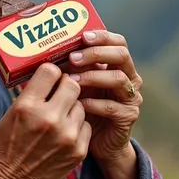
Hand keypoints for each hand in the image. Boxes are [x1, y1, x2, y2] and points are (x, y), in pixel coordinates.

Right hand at [0, 63, 90, 178]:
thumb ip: (32, 93)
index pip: (50, 71)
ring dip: (72, 106)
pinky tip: (65, 131)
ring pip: (81, 104)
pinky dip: (77, 125)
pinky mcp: (78, 150)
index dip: (51, 72)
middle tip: (60, 91)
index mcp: (27, 106)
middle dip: (66, 85)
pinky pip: (85, 124)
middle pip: (72, 84)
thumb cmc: (7, 145)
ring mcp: (67, 136)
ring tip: (60, 115)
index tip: (50, 77)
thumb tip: (49, 72)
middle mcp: (49, 118)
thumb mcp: (12, 113)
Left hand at [66, 30, 142, 163]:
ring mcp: (131, 97)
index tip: (83, 36)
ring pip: (119, 79)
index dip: (102, 37)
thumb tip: (48, 52)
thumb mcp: (79, 84)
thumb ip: (73, 68)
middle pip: (121, 56)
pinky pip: (112, 106)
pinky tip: (78, 103)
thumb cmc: (84, 107)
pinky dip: (94, 103)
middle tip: (73, 57)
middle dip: (96, 53)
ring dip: (94, 77)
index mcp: (120, 65)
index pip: (118, 42)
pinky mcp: (128, 117)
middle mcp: (130, 77)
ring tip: (72, 80)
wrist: (98, 142)